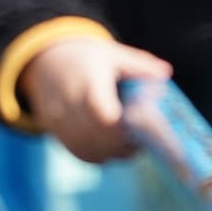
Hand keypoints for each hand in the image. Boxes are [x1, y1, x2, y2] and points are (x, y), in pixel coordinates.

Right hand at [17, 32, 174, 162]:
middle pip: (98, 138)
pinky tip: (111, 147)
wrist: (45, 62)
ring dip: (112, 153)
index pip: (104, 117)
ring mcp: (57, 120)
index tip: (140, 130)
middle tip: (140, 141)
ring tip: (128, 144)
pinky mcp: (54, 132)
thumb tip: (165, 73)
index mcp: (87, 84)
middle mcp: (68, 104)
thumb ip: (140, 65)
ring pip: (87, 150)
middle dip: (123, 145)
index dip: (124, 130)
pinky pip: (78, 153)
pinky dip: (98, 155)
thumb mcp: (114, 55)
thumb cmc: (88, 59)